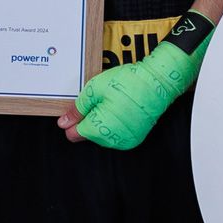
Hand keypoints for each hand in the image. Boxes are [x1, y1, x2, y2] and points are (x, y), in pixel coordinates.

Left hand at [65, 41, 196, 150]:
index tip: (78, 109)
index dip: (72, 120)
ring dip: (103, 121)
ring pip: (103, 135)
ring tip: (113, 102)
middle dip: (89, 119)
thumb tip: (64, 122)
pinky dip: (115, 123)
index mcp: (99, 129)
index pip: (73, 135)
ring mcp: (126, 141)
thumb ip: (76, 110)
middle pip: (88, 135)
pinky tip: (121, 108)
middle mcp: (113, 140)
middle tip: (100, 100)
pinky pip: (117, 134)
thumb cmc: (129, 83)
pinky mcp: (135, 138)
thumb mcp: (94, 90)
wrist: (158, 82)